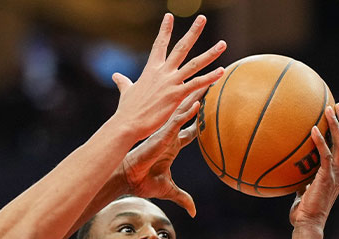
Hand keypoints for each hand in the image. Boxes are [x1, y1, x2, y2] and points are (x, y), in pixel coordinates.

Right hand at [111, 14, 225, 142]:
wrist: (127, 123)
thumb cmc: (127, 110)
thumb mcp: (126, 92)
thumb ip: (124, 82)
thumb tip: (116, 76)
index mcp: (151, 70)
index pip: (159, 45)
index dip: (164, 30)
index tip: (169, 16)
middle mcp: (162, 73)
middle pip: (181, 48)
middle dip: (193, 32)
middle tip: (202, 18)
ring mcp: (170, 83)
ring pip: (194, 64)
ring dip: (210, 54)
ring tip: (223, 44)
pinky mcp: (176, 96)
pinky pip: (196, 84)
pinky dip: (209, 78)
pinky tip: (221, 71)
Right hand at [120, 91, 202, 216]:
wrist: (128, 179)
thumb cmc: (144, 182)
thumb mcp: (169, 190)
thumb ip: (183, 198)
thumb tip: (194, 212)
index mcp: (171, 145)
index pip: (189, 131)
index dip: (199, 122)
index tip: (211, 113)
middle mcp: (170, 135)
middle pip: (188, 114)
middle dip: (199, 100)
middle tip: (211, 86)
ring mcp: (166, 133)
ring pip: (184, 112)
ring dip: (196, 99)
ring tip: (208, 85)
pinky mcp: (161, 136)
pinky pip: (176, 121)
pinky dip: (186, 113)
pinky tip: (197, 104)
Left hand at [290, 103, 338, 232]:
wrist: (308, 224)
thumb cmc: (304, 210)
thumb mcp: (304, 188)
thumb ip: (304, 176)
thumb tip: (291, 166)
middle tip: (337, 105)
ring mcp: (336, 175)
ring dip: (336, 125)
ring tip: (329, 109)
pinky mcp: (326, 178)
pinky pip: (325, 155)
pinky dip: (320, 141)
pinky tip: (312, 129)